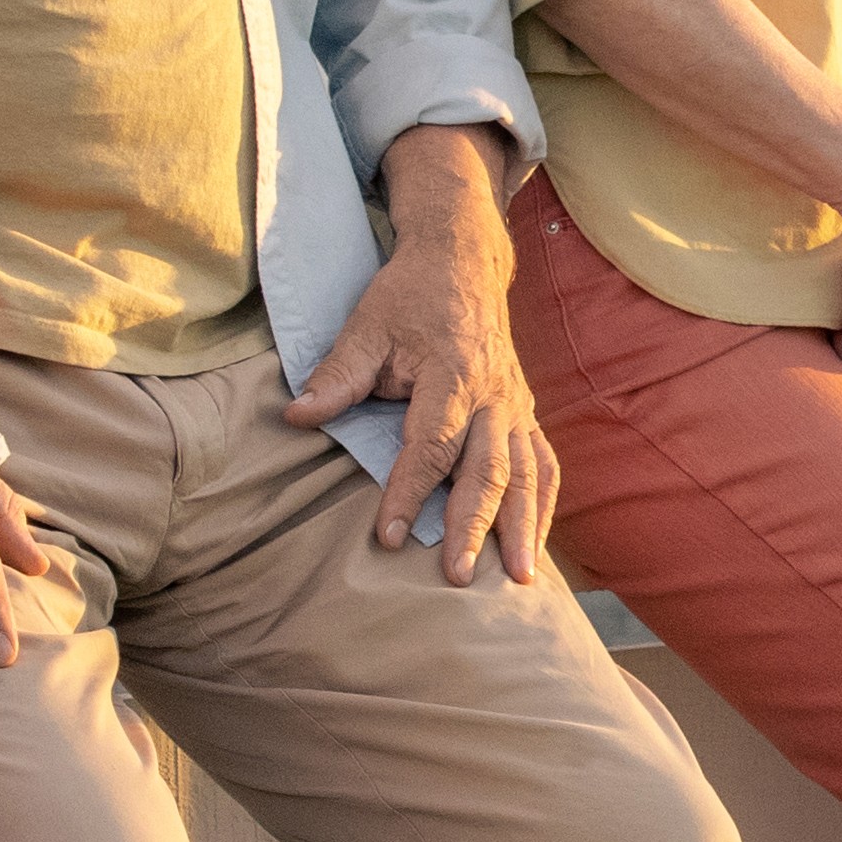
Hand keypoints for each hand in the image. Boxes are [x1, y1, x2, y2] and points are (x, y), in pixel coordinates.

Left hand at [288, 150, 555, 584]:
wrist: (463, 261)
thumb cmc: (409, 297)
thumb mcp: (366, 326)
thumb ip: (338, 375)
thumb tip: (297, 416)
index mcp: (452, 374)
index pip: (432, 444)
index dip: (410, 491)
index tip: (390, 536)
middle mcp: (494, 394)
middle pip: (488, 469)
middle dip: (474, 526)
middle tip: (458, 576)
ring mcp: (516, 405)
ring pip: (526, 473)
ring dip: (524, 527)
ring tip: (520, 579)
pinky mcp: (525, 412)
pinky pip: (544, 464)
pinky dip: (543, 506)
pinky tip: (536, 545)